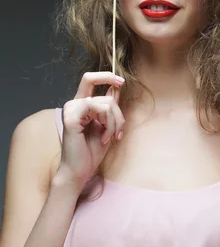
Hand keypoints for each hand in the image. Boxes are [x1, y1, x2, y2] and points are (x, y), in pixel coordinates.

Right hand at [54, 72, 125, 192]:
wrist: (80, 170)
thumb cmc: (92, 150)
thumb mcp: (107, 125)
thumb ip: (109, 107)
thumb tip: (115, 88)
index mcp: (82, 104)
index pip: (90, 79)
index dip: (107, 76)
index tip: (121, 81)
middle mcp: (75, 104)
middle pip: (106, 95)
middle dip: (119, 112)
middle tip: (119, 129)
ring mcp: (71, 109)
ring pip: (107, 103)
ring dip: (115, 122)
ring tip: (110, 137)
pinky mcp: (71, 117)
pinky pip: (99, 109)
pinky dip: (108, 124)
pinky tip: (103, 137)